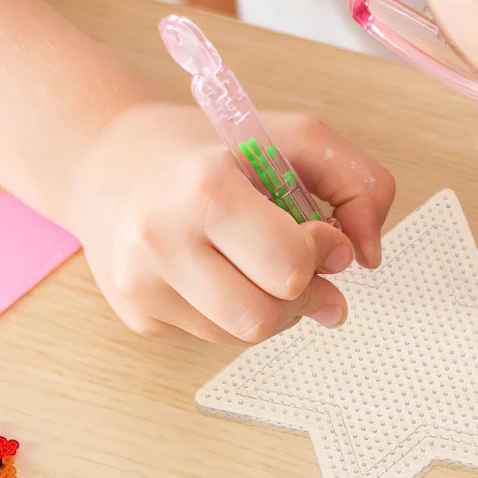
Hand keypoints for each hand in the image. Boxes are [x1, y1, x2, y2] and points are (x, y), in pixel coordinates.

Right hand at [67, 101, 394, 341]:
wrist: (109, 163)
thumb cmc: (209, 150)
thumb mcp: (294, 137)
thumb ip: (358, 182)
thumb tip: (368, 257)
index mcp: (203, 190)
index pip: (288, 266)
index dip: (322, 255)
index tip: (320, 233)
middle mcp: (160, 241)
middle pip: (264, 317)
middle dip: (300, 294)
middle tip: (303, 264)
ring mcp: (141, 286)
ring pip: (243, 336)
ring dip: (273, 307)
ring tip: (258, 262)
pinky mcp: (138, 316)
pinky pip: (215, 339)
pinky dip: (236, 312)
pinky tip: (221, 272)